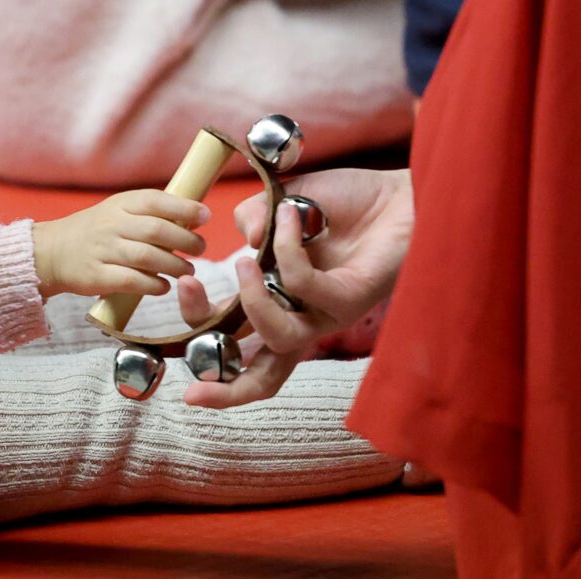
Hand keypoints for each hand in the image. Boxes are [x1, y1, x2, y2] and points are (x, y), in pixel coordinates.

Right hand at [32, 189, 209, 297]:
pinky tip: (164, 286)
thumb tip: (195, 215)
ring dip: (174, 265)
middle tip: (200, 248)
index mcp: (121, 204)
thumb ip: (151, 213)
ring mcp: (103, 250)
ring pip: (147, 257)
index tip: (205, 216)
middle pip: (157, 231)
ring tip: (188, 270)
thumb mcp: (119, 211)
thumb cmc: (97, 232)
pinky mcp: (96, 276)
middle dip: (186, 240)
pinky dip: (153, 285)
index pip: (156, 201)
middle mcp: (112, 225)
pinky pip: (131, 281)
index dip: (184, 208)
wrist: (52, 252)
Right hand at [184, 168, 414, 407]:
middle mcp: (300, 317)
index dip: (206, 344)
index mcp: (277, 302)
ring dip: (252, 300)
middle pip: (261, 376)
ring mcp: (326, 315)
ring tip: (246, 260)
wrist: (399, 192)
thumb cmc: (344, 202)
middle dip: (221, 381)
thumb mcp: (282, 202)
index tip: (180, 297)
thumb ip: (253, 217)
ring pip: (280, 336)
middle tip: (192, 384)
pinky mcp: (349, 300)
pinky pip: (304, 285)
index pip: (238, 344)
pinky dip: (286, 247)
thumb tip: (242, 238)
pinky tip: (290, 214)